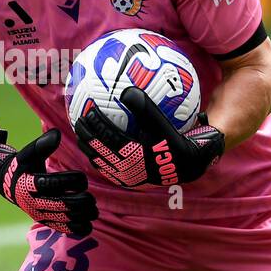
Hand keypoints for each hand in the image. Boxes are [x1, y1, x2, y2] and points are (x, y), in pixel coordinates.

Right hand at [0, 128, 97, 235]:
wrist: (9, 185)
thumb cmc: (24, 166)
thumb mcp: (29, 153)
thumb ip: (42, 145)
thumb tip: (56, 134)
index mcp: (30, 184)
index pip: (53, 184)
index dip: (71, 181)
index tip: (82, 178)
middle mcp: (35, 202)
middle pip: (63, 205)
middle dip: (82, 201)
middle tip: (90, 196)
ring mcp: (40, 214)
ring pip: (65, 219)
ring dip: (83, 215)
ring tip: (93, 208)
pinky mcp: (45, 222)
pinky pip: (63, 230)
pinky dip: (78, 229)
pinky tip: (88, 223)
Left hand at [76, 87, 223, 187]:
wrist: (192, 165)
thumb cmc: (179, 139)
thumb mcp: (165, 123)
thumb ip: (146, 108)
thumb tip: (126, 90)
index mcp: (140, 156)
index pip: (111, 139)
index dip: (97, 126)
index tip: (87, 111)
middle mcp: (132, 170)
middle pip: (101, 152)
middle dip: (86, 137)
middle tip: (78, 120)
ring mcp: (129, 177)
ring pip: (102, 163)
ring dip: (89, 148)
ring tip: (81, 133)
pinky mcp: (130, 181)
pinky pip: (109, 168)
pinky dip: (99, 156)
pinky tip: (94, 145)